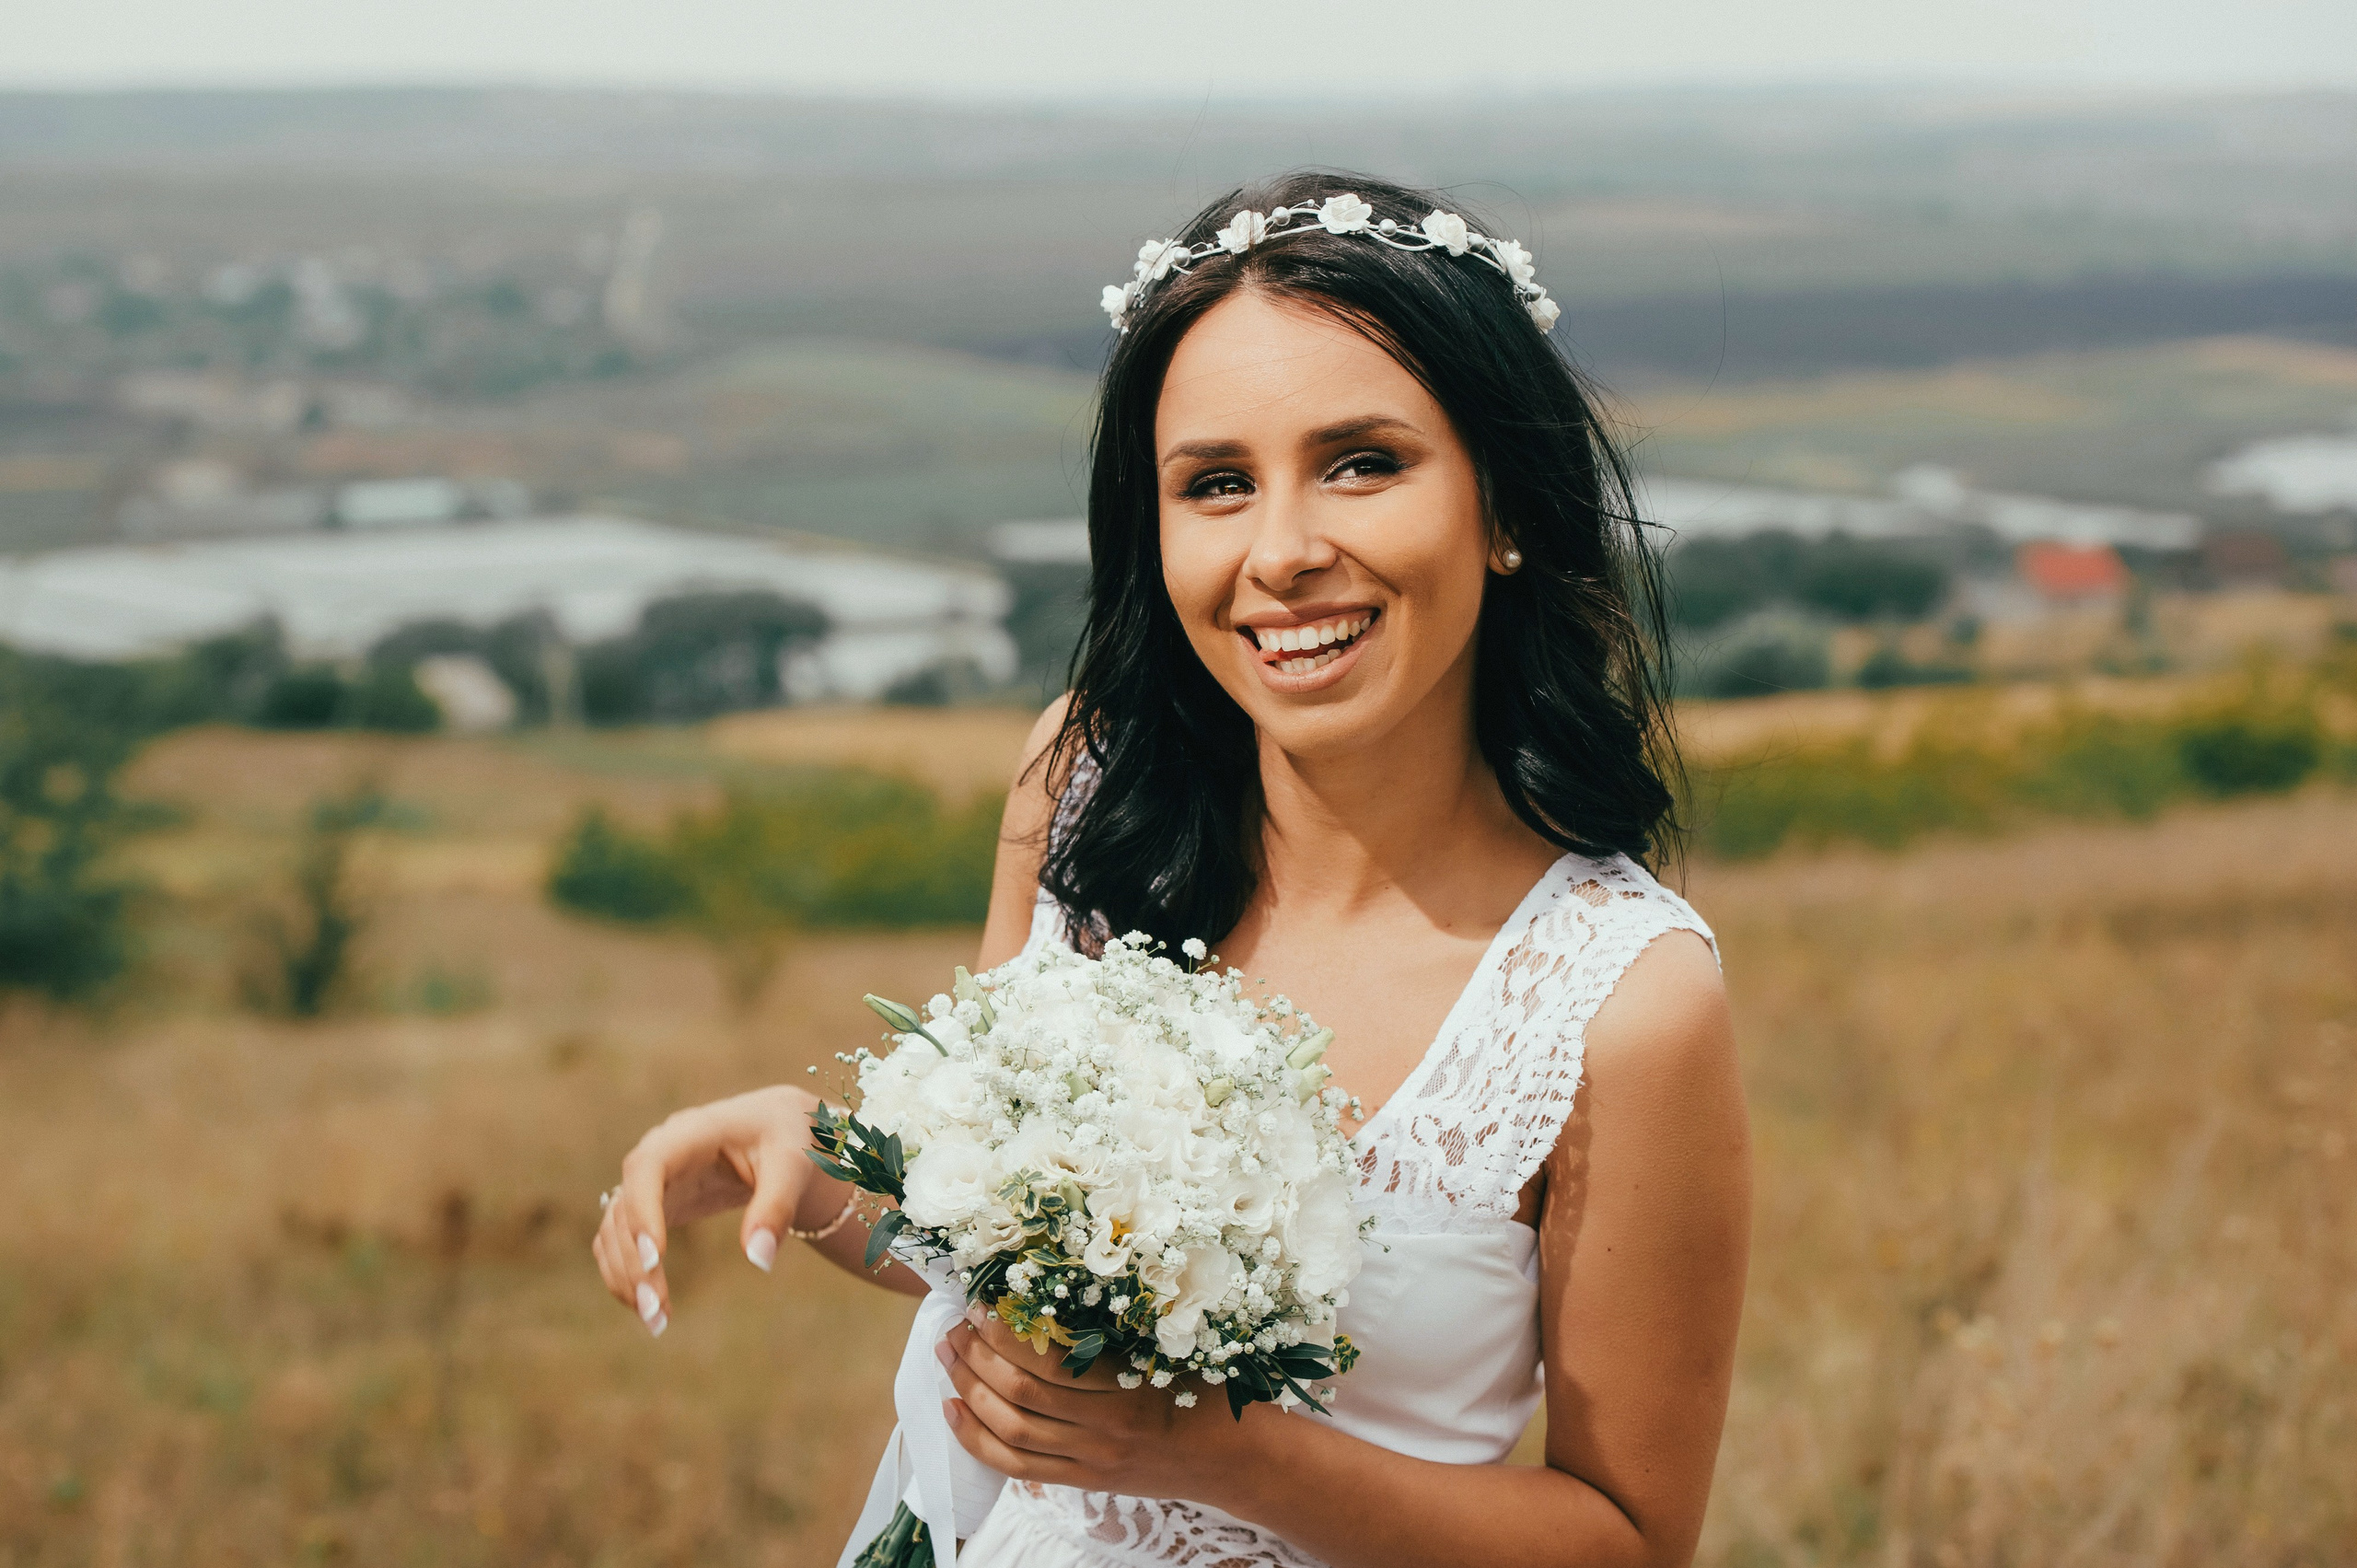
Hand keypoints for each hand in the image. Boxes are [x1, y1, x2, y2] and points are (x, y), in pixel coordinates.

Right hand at [591, 1084, 822, 1335]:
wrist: (777, 1130)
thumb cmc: (787, 1139)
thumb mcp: (794, 1165)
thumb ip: (777, 1207)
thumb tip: (759, 1261)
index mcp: (690, 1131)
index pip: (647, 1166)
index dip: (642, 1210)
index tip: (654, 1258)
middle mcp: (658, 1153)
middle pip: (625, 1206)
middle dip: (634, 1261)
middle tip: (656, 1310)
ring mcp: (648, 1180)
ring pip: (615, 1229)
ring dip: (625, 1275)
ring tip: (656, 1321)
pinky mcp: (650, 1204)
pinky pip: (620, 1240)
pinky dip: (627, 1273)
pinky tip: (651, 1307)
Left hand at [937, 1306, 1272, 1506]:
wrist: (1229, 1455)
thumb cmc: (1201, 1387)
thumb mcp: (1170, 1346)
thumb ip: (1118, 1329)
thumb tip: (1056, 1286)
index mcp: (1126, 1387)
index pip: (1048, 1362)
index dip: (1005, 1333)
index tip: (982, 1303)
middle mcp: (1104, 1428)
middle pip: (1020, 1395)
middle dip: (976, 1358)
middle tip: (953, 1326)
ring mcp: (1091, 1459)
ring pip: (1011, 1430)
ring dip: (969, 1391)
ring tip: (948, 1357)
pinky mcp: (1084, 1481)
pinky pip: (1016, 1467)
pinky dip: (976, 1439)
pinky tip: (952, 1410)